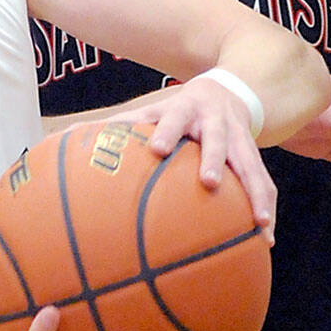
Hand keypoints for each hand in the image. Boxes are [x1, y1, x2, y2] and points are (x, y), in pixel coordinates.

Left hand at [112, 75, 275, 239]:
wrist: (225, 92)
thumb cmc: (177, 112)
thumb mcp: (152, 111)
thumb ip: (117, 126)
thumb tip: (64, 136)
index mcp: (185, 111)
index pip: (173, 119)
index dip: (167, 132)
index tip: (158, 149)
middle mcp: (216, 124)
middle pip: (218, 142)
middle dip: (215, 161)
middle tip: (209, 183)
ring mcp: (240, 139)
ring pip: (252, 166)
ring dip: (256, 194)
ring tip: (259, 224)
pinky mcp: (255, 155)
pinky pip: (264, 183)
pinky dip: (266, 208)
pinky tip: (265, 238)